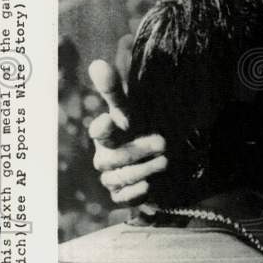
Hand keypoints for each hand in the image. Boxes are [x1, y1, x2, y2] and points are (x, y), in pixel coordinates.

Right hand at [88, 59, 167, 204]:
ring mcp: (111, 178)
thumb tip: (96, 63)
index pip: (99, 130)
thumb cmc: (138, 132)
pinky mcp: (122, 197)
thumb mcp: (132, 110)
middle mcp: (105, 157)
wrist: (156, 162)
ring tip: (165, 162)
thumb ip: (114, 91)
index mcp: (107, 134)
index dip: (104, 127)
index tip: (112, 120)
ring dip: (143, 170)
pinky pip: (124, 199)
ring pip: (119, 178)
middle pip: (112, 158)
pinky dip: (136, 193)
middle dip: (137, 149)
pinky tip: (149, 187)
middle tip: (163, 142)